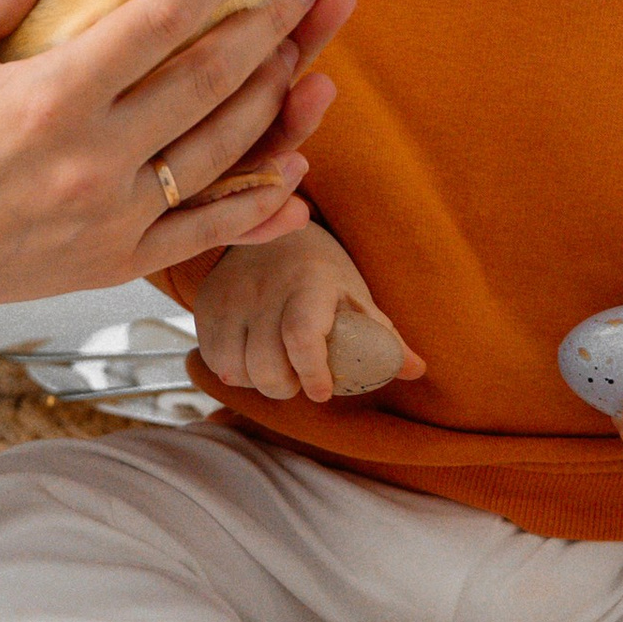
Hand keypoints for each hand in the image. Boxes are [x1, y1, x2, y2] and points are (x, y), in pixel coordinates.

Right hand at [0, 0, 347, 341]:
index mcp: (51, 95)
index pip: (162, 19)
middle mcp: (93, 158)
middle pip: (211, 81)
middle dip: (273, 29)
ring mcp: (111, 218)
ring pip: (222, 150)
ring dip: (276, 99)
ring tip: (307, 56)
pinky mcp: (115, 262)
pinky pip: (206, 231)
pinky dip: (258, 203)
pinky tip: (296, 169)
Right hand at [181, 222, 424, 406]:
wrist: (272, 231)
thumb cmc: (323, 272)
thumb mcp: (357, 296)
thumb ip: (383, 337)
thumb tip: (417, 371)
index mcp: (310, 283)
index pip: (302, 335)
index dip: (312, 371)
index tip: (322, 390)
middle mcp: (265, 288)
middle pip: (266, 366)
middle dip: (286, 386)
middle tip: (299, 378)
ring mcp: (230, 295)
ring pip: (235, 369)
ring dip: (257, 381)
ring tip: (274, 368)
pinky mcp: (205, 303)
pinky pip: (212, 358)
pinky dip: (232, 370)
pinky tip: (249, 357)